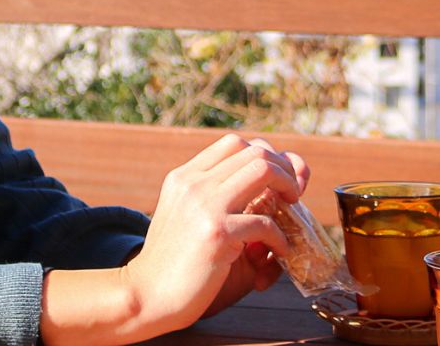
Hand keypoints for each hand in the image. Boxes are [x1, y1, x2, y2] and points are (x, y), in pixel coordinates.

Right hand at [121, 134, 306, 335]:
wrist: (146, 295)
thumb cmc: (174, 262)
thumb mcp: (188, 217)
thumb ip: (217, 199)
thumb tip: (266, 188)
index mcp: (185, 177)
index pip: (234, 143)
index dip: (266, 155)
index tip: (281, 177)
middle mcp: (194, 183)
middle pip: (255, 152)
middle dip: (284, 169)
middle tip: (294, 194)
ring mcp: (205, 205)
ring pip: (263, 170)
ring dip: (288, 187)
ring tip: (293, 209)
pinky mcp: (217, 233)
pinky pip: (265, 222)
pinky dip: (280, 237)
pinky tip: (280, 251)